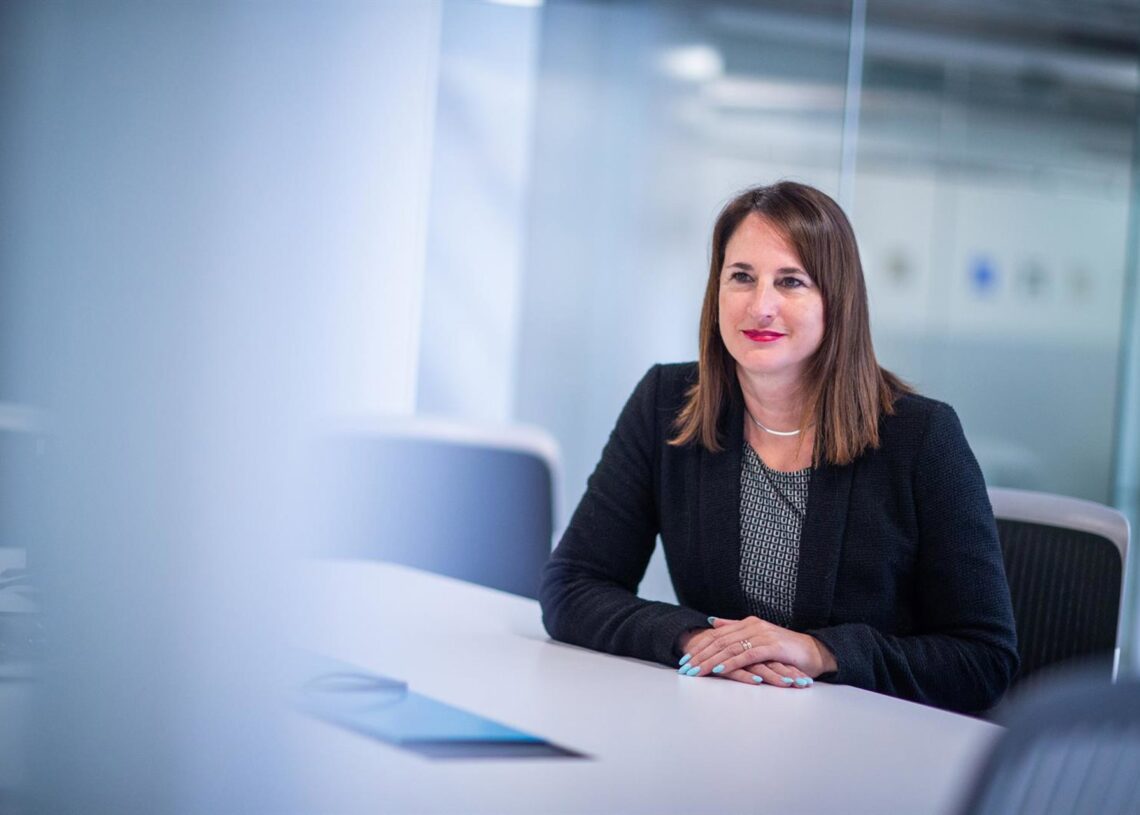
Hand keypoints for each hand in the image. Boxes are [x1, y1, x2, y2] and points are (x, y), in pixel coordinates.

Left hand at [677, 616, 835, 687]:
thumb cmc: (787, 651)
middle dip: (699, 655)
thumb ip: (736, 629)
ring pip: (729, 648)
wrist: (815, 652)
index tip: (684, 659)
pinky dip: (730, 663)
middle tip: (684, 668)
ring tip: (695, 671)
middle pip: (719, 641)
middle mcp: (753, 626)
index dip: (699, 647)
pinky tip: (718, 669)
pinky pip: (746, 656)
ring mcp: (762, 635)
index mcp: (748, 624)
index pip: (717, 636)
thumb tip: (713, 622)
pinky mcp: (771, 647)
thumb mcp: (759, 638)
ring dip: (710, 661)